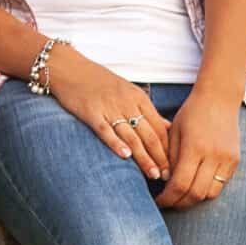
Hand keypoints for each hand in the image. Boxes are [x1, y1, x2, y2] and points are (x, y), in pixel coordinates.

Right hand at [44, 45, 171, 179]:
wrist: (70, 68)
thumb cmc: (100, 82)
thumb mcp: (129, 92)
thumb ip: (147, 110)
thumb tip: (167, 127)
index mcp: (139, 98)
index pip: (159, 127)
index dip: (169, 149)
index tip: (175, 166)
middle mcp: (127, 103)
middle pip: (149, 134)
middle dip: (160, 157)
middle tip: (168, 177)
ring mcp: (109, 108)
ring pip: (131, 136)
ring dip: (144, 157)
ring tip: (153, 174)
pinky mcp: (91, 112)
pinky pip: (105, 130)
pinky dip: (116, 143)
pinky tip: (125, 156)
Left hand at [157, 88, 241, 209]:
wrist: (219, 98)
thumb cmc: (191, 113)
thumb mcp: (174, 133)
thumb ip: (169, 159)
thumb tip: (166, 183)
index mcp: (194, 147)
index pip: (179, 184)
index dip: (167, 198)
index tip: (158, 200)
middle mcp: (213, 155)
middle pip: (195, 194)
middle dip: (179, 203)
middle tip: (168, 202)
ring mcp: (227, 159)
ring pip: (210, 194)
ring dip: (194, 199)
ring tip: (182, 195)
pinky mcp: (235, 160)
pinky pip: (221, 185)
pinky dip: (207, 189)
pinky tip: (197, 184)